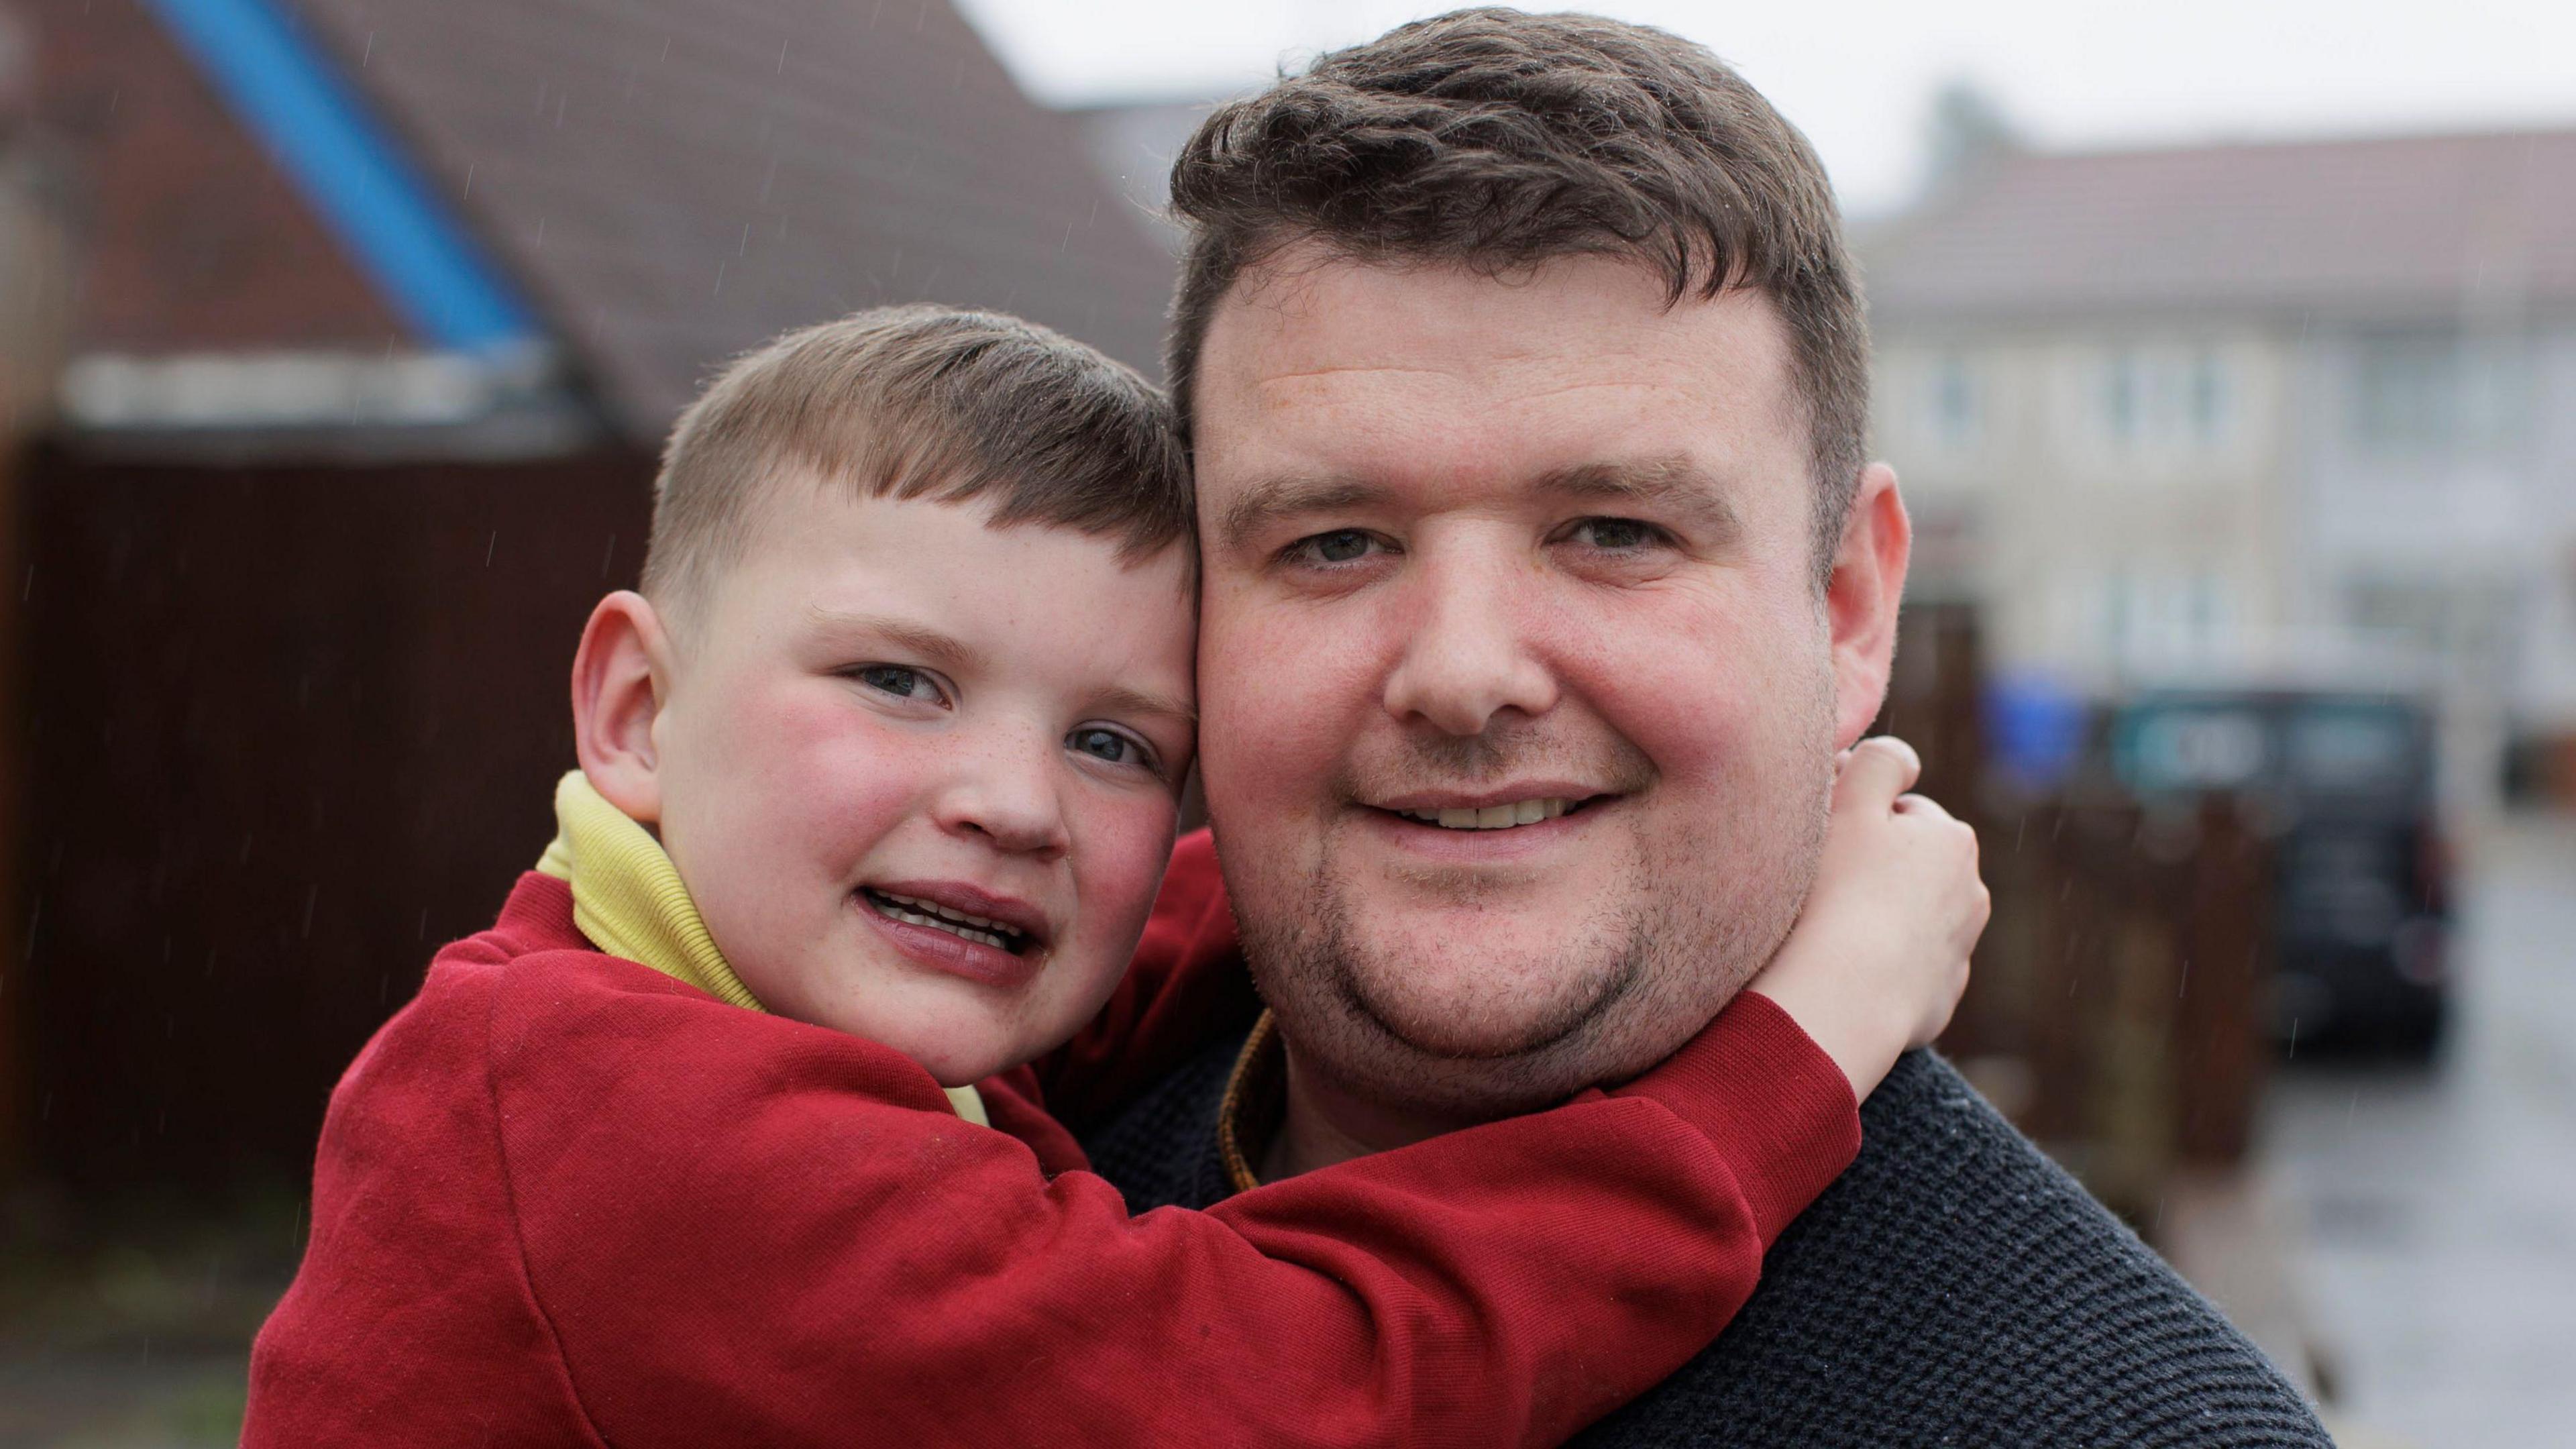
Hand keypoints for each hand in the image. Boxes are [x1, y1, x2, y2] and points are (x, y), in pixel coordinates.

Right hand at [1746, 736, 1987, 1101]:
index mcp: (1952, 840)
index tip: (1820, 842)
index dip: (1854, 820)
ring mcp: (1957, 953)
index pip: (1898, 811)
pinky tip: (1842, 971)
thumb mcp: (1850, 802)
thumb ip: (1879, 761)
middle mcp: (1971, 894)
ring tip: (1827, 931)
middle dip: (1871, 871)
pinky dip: (1878, 968)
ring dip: (1876, 918)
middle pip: (1908, 866)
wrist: (1843, 999)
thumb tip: (1902, 758)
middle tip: (1820, 886)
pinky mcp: (1937, 1001)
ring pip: (1908, 918)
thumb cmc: (1838, 895)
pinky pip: (1903, 971)